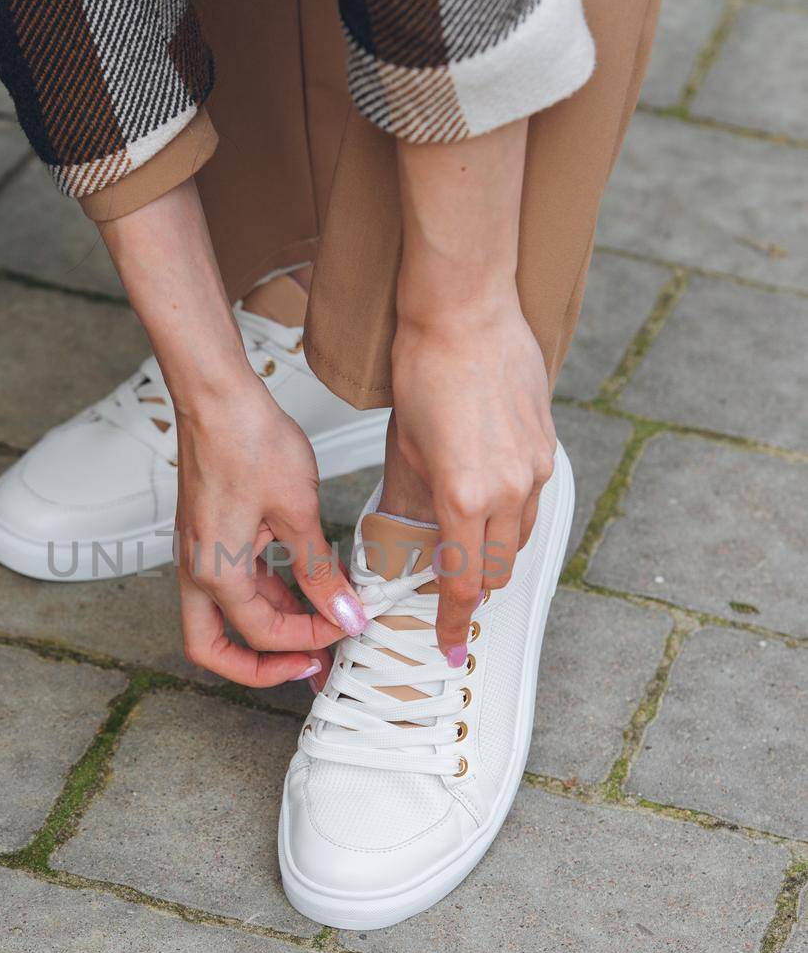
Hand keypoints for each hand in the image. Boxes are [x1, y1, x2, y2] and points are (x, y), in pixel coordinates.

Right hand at [174, 378, 366, 687]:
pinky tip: (304, 585)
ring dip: (270, 627)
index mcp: (216, 573)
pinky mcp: (208, 535)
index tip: (348, 625)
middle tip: (311, 665)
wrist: (217, 393)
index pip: (263, 633)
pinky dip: (266, 594)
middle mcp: (197, 570)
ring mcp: (198, 552)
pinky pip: (232, 583)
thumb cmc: (248, 440)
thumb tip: (344, 614)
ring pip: (226, 617)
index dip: (311, 638)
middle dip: (261, 666)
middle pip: (214, 648)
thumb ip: (320, 572)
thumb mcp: (299, 512)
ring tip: (321, 624)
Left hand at [390, 289, 556, 663]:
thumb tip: (405, 537)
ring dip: (495, 555)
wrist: (467, 312)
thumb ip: (413, 502)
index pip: (464, 583)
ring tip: (467, 551)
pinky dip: (512, 518)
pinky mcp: (548, 447)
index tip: (450, 641)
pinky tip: (490, 507)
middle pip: (497, 570)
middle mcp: (511, 489)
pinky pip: (534, 502)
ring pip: (520, 539)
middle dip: (474, 591)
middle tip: (450, 596)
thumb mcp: (404, 448)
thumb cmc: (428, 367)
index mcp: (467, 496)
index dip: (454, 620)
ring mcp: (536, 468)